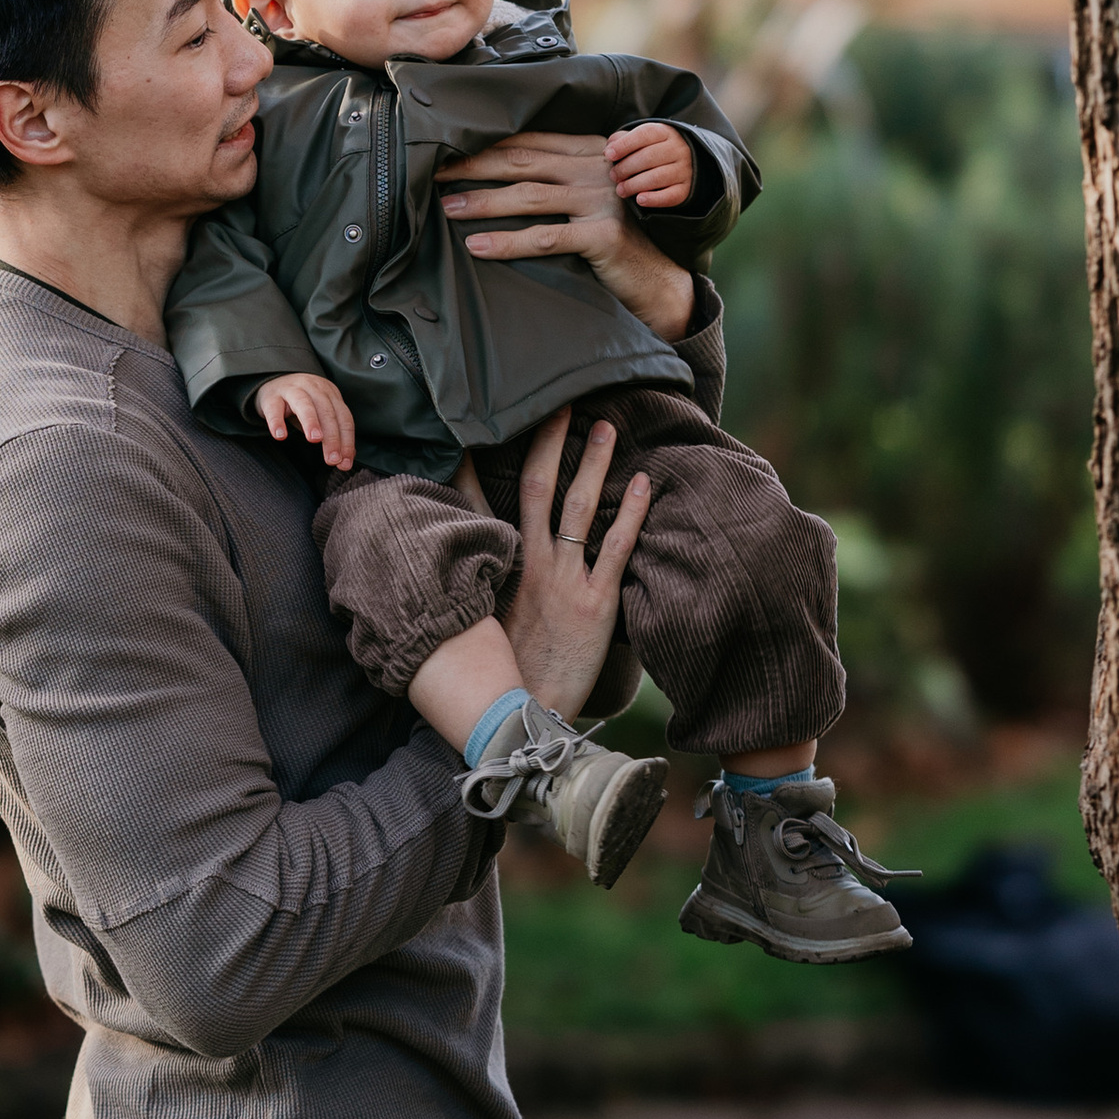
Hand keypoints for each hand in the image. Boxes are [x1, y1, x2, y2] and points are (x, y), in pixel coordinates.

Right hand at [256, 371, 356, 469]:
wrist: (274, 381)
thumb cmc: (301, 403)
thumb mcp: (320, 414)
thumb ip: (333, 433)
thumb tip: (346, 458)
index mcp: (330, 394)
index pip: (343, 418)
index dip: (346, 441)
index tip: (345, 463)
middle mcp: (314, 389)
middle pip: (326, 413)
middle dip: (332, 438)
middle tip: (332, 459)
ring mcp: (291, 390)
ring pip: (304, 404)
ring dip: (311, 422)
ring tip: (314, 440)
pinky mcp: (271, 396)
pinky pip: (274, 408)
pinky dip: (277, 421)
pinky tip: (280, 436)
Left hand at [438, 133, 694, 344]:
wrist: (660, 280)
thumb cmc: (614, 238)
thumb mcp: (587, 199)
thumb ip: (555, 180)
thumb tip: (491, 174)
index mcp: (591, 151)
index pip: (530, 141)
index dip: (486, 145)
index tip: (447, 150)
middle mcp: (598, 168)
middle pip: (523, 162)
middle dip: (474, 166)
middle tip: (434, 173)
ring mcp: (603, 200)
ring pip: (530, 196)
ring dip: (483, 201)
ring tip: (447, 207)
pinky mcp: (604, 235)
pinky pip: (545, 237)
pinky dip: (506, 242)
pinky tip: (477, 246)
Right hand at [499, 409, 652, 722]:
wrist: (524, 716)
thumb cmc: (506, 669)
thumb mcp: (481, 620)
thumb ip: (483, 582)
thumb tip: (481, 556)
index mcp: (496, 567)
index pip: (477, 502)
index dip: (474, 462)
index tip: (476, 425)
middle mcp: (529, 565)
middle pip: (536, 488)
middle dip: (547, 443)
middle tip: (558, 402)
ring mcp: (563, 582)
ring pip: (576, 508)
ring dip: (591, 463)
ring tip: (603, 426)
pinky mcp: (596, 604)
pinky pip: (615, 549)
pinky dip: (631, 514)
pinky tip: (644, 483)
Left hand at [607, 121, 694, 213]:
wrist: (686, 161)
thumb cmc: (654, 149)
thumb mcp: (641, 139)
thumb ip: (623, 140)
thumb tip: (608, 151)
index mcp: (665, 133)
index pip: (644, 135)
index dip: (624, 145)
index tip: (609, 155)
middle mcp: (678, 149)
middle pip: (649, 157)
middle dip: (626, 168)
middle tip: (613, 176)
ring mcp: (684, 169)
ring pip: (657, 177)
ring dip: (634, 185)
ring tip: (621, 190)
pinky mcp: (685, 189)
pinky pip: (670, 195)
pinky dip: (653, 199)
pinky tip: (639, 199)